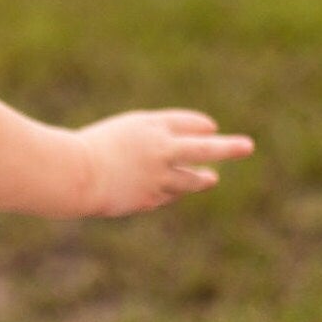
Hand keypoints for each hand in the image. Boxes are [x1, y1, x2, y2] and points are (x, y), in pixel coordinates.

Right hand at [76, 109, 253, 216]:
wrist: (73, 175)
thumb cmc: (86, 149)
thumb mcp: (119, 135)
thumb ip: (149, 141)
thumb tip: (177, 155)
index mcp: (148, 126)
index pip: (185, 123)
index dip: (198, 125)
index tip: (210, 128)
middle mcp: (159, 149)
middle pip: (202, 149)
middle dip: (227, 148)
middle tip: (248, 146)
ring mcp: (158, 176)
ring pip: (191, 180)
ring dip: (202, 178)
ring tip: (211, 178)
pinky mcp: (151, 198)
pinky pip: (167, 195)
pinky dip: (169, 192)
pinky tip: (170, 191)